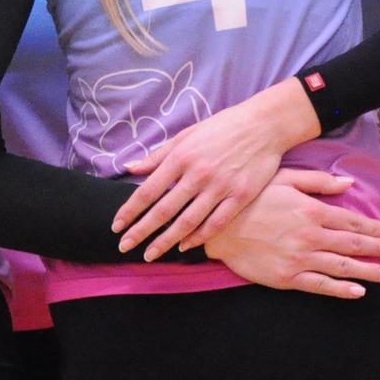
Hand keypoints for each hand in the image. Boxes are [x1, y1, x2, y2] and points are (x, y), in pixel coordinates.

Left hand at [112, 80, 318, 260]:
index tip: (117, 226)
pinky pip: (216, 223)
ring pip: (188, 222)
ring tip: (150, 254)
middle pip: (164, 210)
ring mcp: (220, 187)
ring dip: (166, 241)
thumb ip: (158, 155)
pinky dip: (198, 237)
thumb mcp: (186, 135)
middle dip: (141, 231)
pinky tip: (184, 246)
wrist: (263, 125)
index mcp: (181, 157)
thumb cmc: (221, 128)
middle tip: (125, 247)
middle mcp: (198, 174)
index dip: (130, 210)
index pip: (148, 190)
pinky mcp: (240, 197)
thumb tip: (129, 168)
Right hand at [201, 169, 379, 297]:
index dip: (376, 229)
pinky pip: (320, 286)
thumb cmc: (252, 197)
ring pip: (343, 268)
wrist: (219, 226)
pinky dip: (341, 289)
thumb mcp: (284, 178)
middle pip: (354, 246)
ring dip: (371, 272)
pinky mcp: (287, 278)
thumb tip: (349, 183)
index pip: (352, 223)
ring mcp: (300, 259)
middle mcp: (311, 236)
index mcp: (312, 211)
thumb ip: (318, 181)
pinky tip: (359, 292)